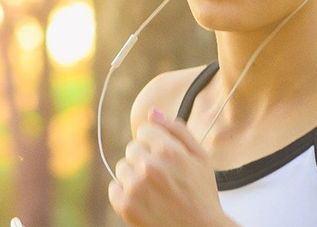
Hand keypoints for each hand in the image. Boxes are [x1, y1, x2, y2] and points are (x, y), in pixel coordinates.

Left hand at [108, 108, 236, 226]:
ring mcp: (135, 187)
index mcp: (169, 151)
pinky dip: (125, 193)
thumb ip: (177, 130)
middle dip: (144, 159)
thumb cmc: (201, 194)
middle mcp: (150, 167)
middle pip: (132, 148)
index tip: (166, 158)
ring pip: (122, 167)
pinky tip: (145, 200)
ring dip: (134, 176)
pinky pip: (114, 188)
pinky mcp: (125, 205)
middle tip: (163, 177)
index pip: (144, 131)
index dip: (155, 144)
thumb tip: (152, 111)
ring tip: (155, 190)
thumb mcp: (200, 157)